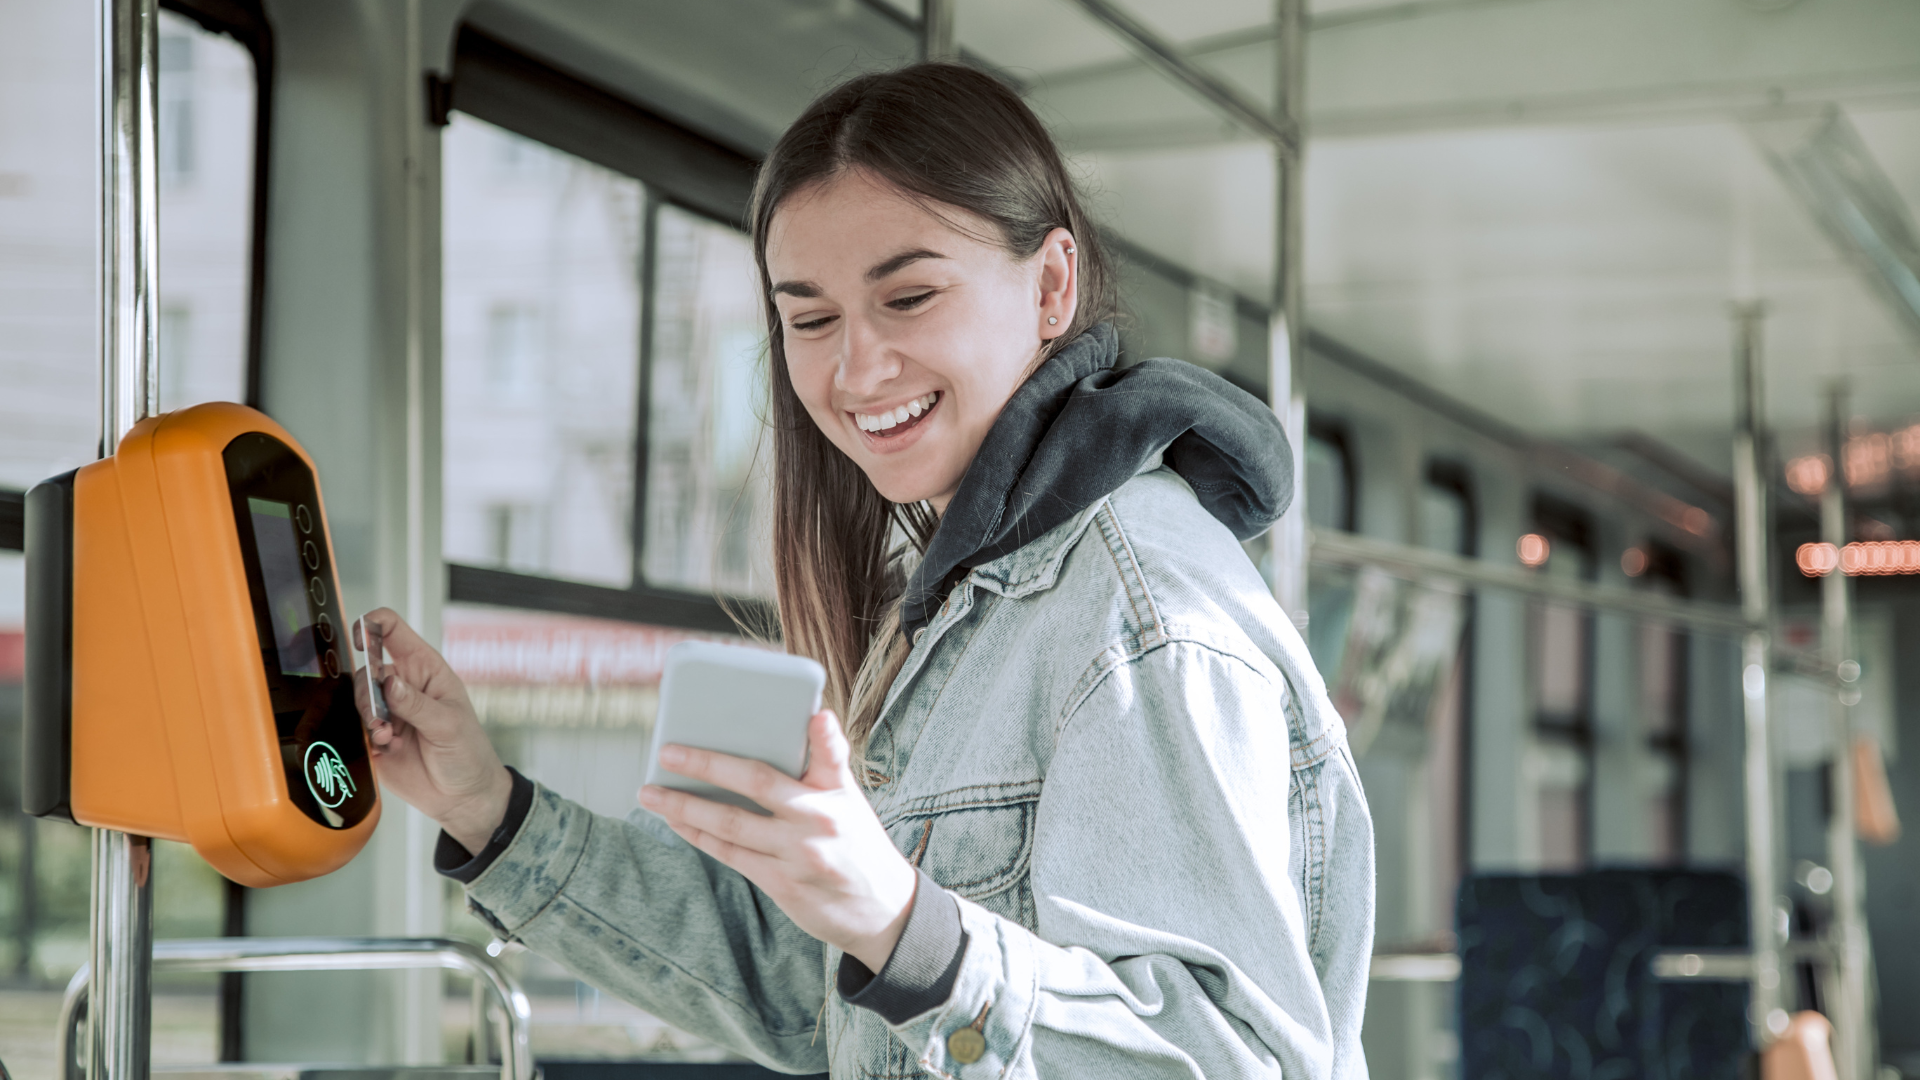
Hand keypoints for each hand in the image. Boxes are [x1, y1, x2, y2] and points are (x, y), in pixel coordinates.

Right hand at [354, 608, 512, 854]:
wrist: (462, 797)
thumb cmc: (468, 754)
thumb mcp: (449, 725)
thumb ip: (416, 704)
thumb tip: (389, 682)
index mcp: (425, 670)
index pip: (392, 631)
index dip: (372, 626)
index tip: (361, 638)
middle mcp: (403, 686)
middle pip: (367, 669)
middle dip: (368, 690)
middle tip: (381, 714)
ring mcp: (388, 712)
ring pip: (358, 698)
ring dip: (367, 716)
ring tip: (387, 734)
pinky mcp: (374, 737)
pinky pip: (356, 728)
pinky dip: (367, 736)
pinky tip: (387, 746)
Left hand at [639, 711, 917, 972]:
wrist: (881, 908)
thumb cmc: (855, 840)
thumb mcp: (850, 799)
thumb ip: (825, 763)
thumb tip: (809, 719)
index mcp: (838, 792)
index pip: (833, 756)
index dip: (826, 734)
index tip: (817, 716)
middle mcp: (820, 820)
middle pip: (757, 783)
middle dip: (707, 764)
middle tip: (668, 751)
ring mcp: (799, 855)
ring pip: (731, 824)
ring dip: (685, 807)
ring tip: (650, 793)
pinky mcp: (783, 885)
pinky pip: (732, 855)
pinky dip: (700, 836)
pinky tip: (677, 821)